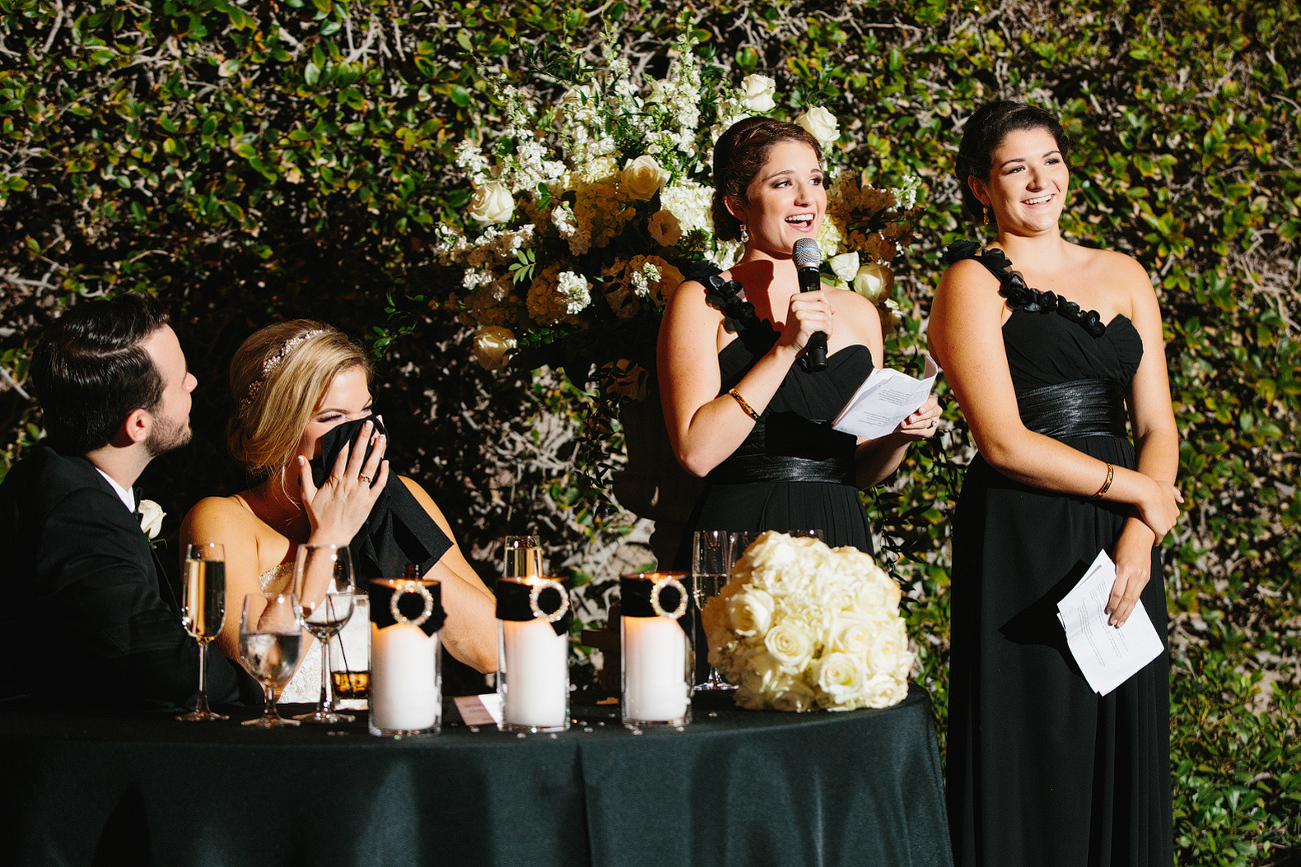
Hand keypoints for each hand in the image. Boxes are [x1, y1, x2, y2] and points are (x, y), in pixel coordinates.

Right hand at [297, 420, 388, 544]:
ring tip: (382, 437)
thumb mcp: (307, 495)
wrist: (331, 538)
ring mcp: (360, 493)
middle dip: (364, 438)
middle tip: (371, 423)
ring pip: (371, 467)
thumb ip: (304, 476)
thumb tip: (300, 458)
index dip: (348, 440)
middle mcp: (348, 484)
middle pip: (358, 456)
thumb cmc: (318, 517)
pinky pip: (379, 485)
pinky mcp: (369, 502)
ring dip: (377, 451)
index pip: (342, 456)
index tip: (353, 427)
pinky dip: (383, 474)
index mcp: (334, 481)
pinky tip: (387, 462)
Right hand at [777, 290, 832, 354]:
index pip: (819, 294)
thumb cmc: (797, 330)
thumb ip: (816, 308)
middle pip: (824, 305)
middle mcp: (796, 304)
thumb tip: (832, 309)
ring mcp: (799, 313)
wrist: (788, 345)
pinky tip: (824, 335)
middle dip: (829, 317)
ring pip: (826, 316)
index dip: (826, 304)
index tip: (825, 314)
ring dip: (829, 326)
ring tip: (824, 331)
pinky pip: (825, 325)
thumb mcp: (804, 314)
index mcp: (795, 298)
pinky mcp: (804, 324)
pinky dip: (828, 332)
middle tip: (825, 326)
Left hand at [897, 395, 941, 439]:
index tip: (920, 410)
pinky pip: (921, 432)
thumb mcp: (910, 403)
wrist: (906, 421)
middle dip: (918, 417)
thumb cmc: (908, 408)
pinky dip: (911, 431)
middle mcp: (935, 411)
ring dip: (912, 425)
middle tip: (910, 419)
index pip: (932, 403)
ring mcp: (934, 422)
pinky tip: (904, 430)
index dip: (926, 406)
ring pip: (925, 424)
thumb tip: (903, 404)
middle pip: (929, 414)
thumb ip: (910, 403)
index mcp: (932, 401)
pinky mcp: (930, 432)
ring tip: (903, 424)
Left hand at [1105, 523, 1154, 626]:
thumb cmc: (1123, 544)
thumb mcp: (1113, 558)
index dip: (1113, 603)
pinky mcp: (1147, 577)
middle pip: (1128, 598)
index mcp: (1125, 569)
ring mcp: (1143, 576)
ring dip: (1127, 611)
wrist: (1142, 534)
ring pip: (1135, 598)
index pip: (1118, 591)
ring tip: (1121, 621)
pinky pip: (1139, 593)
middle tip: (1114, 623)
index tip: (1107, 612)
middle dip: (1120, 612)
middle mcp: (1136, 574)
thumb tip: (1106, 590)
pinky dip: (1133, 603)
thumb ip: (1112, 573)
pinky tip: (1129, 610)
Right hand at [1133, 476, 1182, 541]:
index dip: (1160, 517)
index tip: (1152, 516)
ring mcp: (1168, 526)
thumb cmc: (1155, 488)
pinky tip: (1151, 542)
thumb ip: (1175, 493)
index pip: (1168, 518)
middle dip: (1159, 525)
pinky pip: (1158, 540)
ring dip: (1156, 532)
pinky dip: (1155, 541)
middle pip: (1166, 525)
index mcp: (1175, 510)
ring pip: (1161, 532)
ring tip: (1146, 532)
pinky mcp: (1161, 531)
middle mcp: (1174, 519)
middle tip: (1148, 524)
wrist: (1147, 493)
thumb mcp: (1167, 487)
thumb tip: (1182, 500)